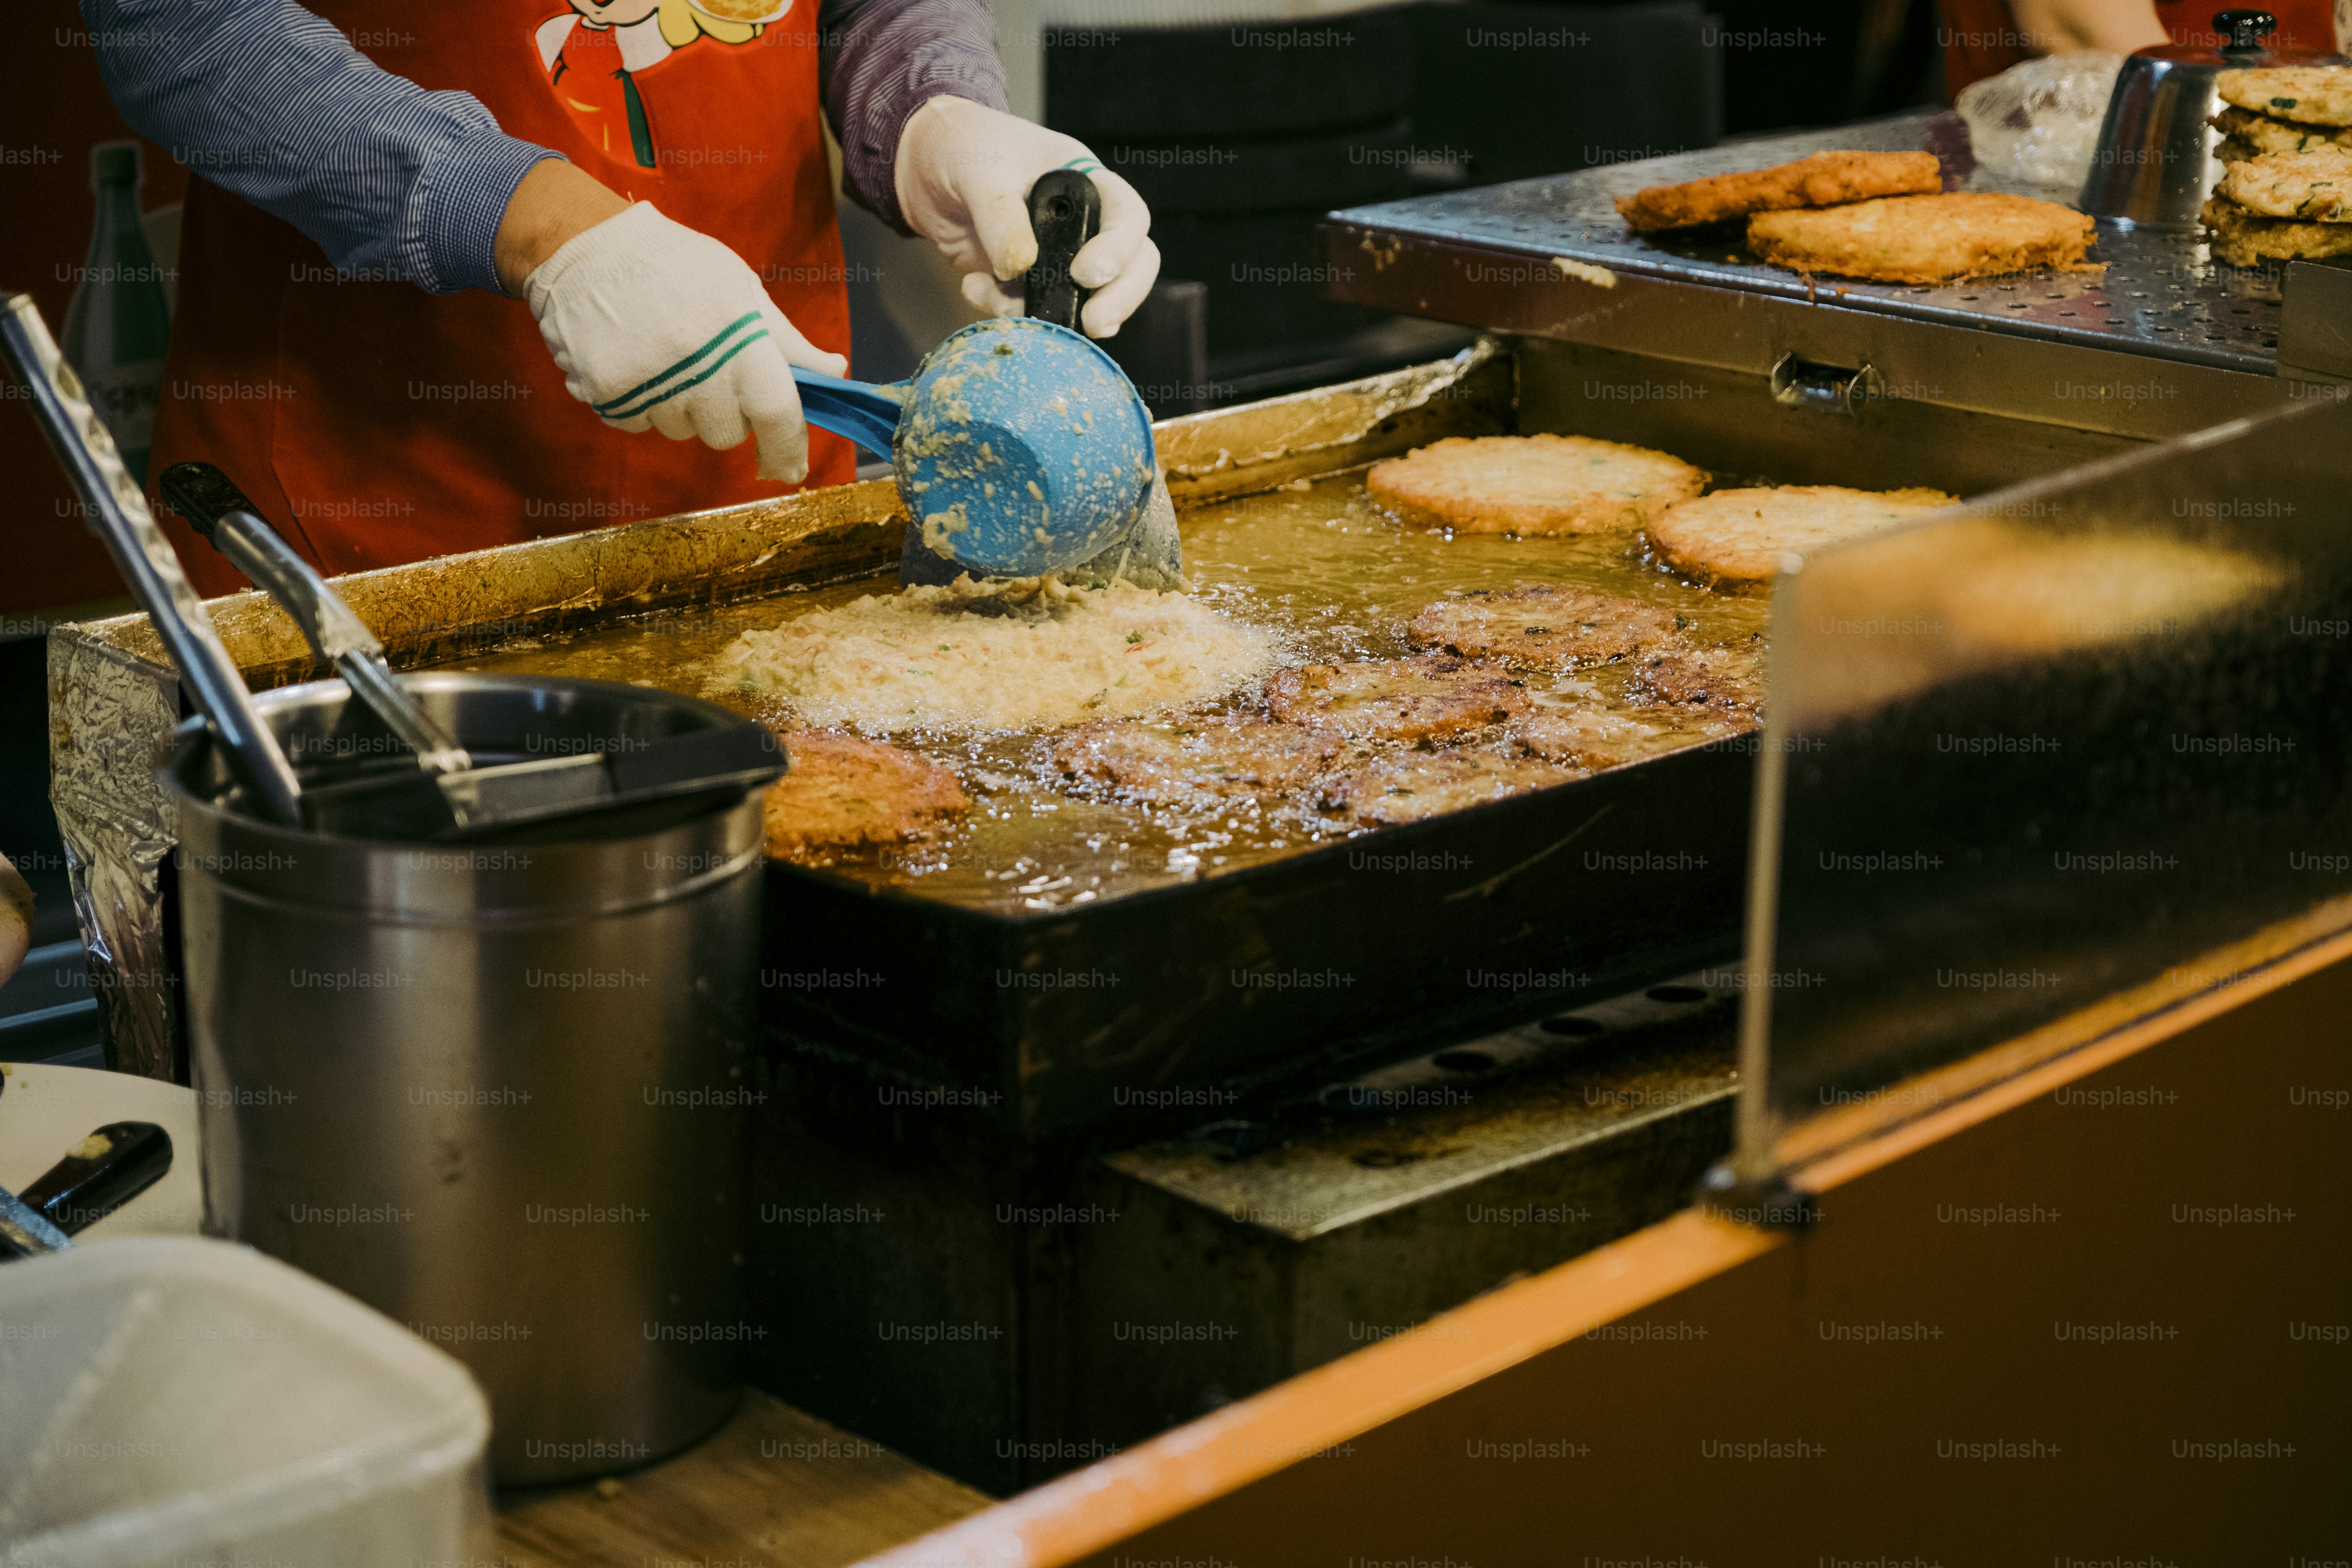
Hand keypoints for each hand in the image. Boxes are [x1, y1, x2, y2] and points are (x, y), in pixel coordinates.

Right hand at [524, 202, 845, 483]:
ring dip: (681, 406)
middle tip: (708, 368)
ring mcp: (649, 385)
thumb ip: (786, 340)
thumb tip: (832, 372)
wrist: (586, 245)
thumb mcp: (741, 289)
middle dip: (726, 414)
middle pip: (727, 434)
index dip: (787, 447)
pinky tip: (635, 360)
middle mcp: (697, 369)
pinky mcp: (607, 393)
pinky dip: (640, 403)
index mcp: (739, 339)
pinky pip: (638, 423)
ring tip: (665, 354)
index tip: (790, 467)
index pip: (776, 413)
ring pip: (681, 431)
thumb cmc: (676, 263)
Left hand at [895, 95, 1159, 338]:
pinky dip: (1007, 312)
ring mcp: (1058, 255)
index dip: (1119, 250)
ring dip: (1055, 315)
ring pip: (1089, 298)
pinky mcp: (1027, 281)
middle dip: (1118, 299)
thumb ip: (1000, 214)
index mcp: (1085, 180)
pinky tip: (972, 288)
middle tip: (1093, 325)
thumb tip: (1019, 267)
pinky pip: (1035, 309)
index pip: (1128, 217)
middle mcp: (1083, 221)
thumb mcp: (979, 169)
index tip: (1085, 274)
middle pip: (1131, 266)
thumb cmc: (963, 147)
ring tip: (1004, 308)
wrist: (924, 167)